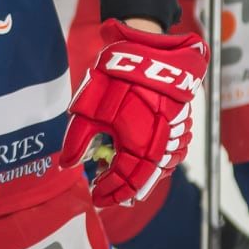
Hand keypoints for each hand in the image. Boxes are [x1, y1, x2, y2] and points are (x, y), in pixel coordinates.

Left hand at [59, 19, 206, 206]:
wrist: (150, 54)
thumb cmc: (117, 80)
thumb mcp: (89, 110)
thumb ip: (77, 141)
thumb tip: (67, 165)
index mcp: (137, 147)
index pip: (120, 182)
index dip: (106, 191)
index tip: (95, 195)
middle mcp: (159, 148)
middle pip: (141, 183)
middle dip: (122, 193)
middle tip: (107, 195)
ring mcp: (174, 138)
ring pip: (159, 172)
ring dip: (140, 181)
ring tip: (122, 181)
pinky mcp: (181, 126)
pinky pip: (171, 157)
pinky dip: (157, 167)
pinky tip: (143, 163)